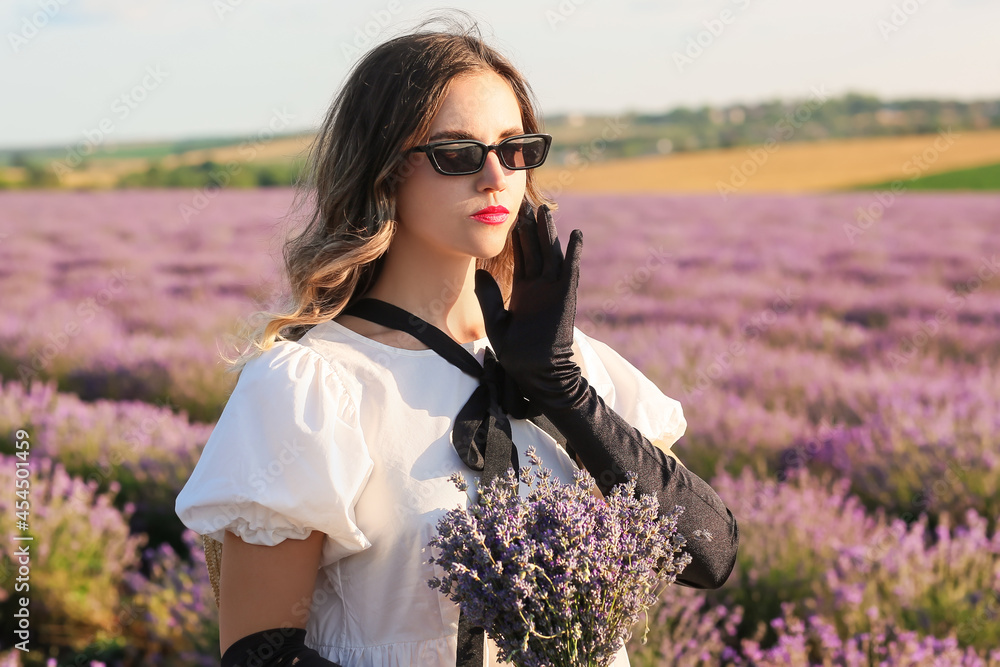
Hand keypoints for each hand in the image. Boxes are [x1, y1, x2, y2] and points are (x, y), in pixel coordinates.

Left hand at [474, 202, 584, 406]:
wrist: (535, 372)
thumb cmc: (516, 353)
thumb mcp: (496, 321)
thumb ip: (488, 296)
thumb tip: (478, 272)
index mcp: (524, 291)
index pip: (521, 257)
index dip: (518, 237)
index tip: (513, 215)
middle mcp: (540, 287)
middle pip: (536, 250)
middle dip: (531, 228)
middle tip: (527, 203)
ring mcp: (553, 290)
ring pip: (551, 254)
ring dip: (549, 233)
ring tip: (545, 210)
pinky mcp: (565, 296)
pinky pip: (570, 270)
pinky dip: (573, 252)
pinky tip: (575, 234)